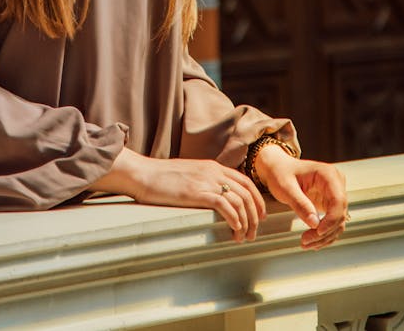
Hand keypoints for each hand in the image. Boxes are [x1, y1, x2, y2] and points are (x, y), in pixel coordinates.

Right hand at [91, 149, 265, 242]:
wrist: (143, 174)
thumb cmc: (161, 178)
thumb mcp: (189, 175)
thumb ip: (204, 181)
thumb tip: (214, 198)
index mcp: (213, 167)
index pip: (246, 181)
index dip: (257, 200)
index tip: (260, 216)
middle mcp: (214, 172)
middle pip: (248, 193)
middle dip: (255, 215)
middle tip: (253, 233)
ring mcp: (206, 181)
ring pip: (240, 201)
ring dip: (246, 222)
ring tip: (242, 237)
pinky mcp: (198, 193)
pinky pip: (226, 206)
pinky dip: (235, 220)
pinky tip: (234, 230)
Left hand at [254, 145, 347, 249]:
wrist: (278, 169)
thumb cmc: (280, 173)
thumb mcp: (285, 187)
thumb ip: (300, 204)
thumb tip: (314, 224)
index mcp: (328, 174)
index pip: (338, 201)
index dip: (331, 219)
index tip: (317, 232)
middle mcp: (336, 183)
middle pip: (339, 214)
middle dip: (324, 231)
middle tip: (305, 242)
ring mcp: (335, 194)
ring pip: (338, 222)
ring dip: (324, 237)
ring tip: (305, 244)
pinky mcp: (330, 204)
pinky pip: (332, 223)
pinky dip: (324, 235)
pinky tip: (312, 242)